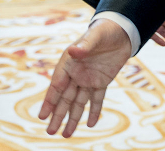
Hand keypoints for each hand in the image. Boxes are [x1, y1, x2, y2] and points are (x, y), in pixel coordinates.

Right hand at [39, 19, 131, 136]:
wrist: (122, 30)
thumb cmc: (104, 30)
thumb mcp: (95, 36)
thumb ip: (84, 46)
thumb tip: (73, 51)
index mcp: (69, 62)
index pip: (57, 86)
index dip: (49, 101)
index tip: (42, 116)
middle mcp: (76, 73)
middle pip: (64, 98)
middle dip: (57, 115)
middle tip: (50, 132)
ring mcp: (88, 78)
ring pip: (78, 102)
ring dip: (72, 118)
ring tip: (66, 134)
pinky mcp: (101, 81)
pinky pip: (96, 99)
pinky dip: (94, 111)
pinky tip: (91, 124)